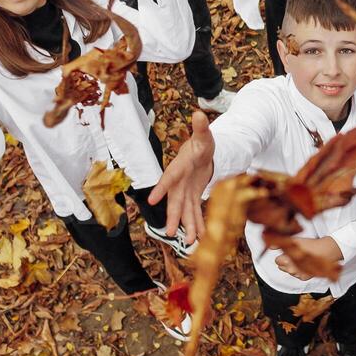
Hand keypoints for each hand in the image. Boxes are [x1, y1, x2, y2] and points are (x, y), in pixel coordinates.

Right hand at [150, 111, 213, 236]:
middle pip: (175, 201)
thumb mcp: (204, 136)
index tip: (151, 200)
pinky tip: (201, 238)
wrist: (201, 154)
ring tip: (191, 242)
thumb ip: (201, 128)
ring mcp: (186, 192)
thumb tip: (199, 113)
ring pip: (184, 211)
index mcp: (179, 167)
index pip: (168, 178)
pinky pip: (194, 213)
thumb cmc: (200, 144)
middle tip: (170, 232)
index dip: (161, 188)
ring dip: (187, 226)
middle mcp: (179, 183)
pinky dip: (198, 224)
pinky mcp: (193, 198)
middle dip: (173, 216)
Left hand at [274, 236, 342, 280]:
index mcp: (287, 260)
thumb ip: (281, 244)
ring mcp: (298, 274)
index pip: (277, 261)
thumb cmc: (312, 245)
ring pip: (289, 271)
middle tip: (293, 254)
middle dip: (285, 261)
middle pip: (281, 267)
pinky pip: (297, 275)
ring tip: (299, 258)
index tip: (287, 251)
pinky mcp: (305, 277)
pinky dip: (299, 271)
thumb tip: (270, 246)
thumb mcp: (295, 240)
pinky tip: (303, 264)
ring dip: (291, 266)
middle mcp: (292, 269)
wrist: (326, 251)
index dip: (282, 255)